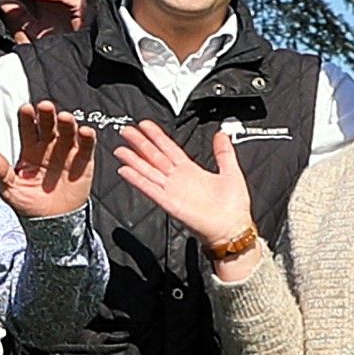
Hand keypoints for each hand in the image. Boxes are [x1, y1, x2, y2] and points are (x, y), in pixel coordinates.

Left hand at [0, 99, 99, 220]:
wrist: (52, 225)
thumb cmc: (29, 206)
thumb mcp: (10, 190)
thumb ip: (0, 171)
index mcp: (30, 151)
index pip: (28, 129)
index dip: (27, 119)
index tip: (26, 109)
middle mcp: (48, 148)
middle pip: (48, 126)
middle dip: (47, 115)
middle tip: (46, 106)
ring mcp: (66, 153)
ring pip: (67, 132)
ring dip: (66, 123)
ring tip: (65, 117)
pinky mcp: (82, 163)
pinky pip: (85, 148)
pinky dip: (86, 138)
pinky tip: (84, 132)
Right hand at [112, 121, 255, 262]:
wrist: (232, 229)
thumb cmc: (233, 207)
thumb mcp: (231, 172)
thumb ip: (224, 152)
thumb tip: (222, 134)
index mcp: (191, 170)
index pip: (169, 148)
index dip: (156, 136)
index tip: (145, 125)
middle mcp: (178, 179)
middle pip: (154, 157)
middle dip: (140, 143)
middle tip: (127, 131)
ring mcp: (172, 191)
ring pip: (148, 171)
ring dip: (134, 160)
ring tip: (120, 149)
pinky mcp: (170, 203)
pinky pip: (150, 189)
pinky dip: (138, 180)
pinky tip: (126, 171)